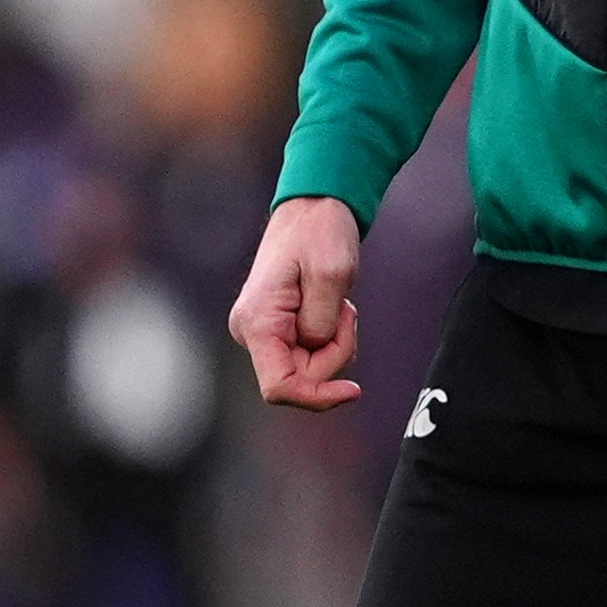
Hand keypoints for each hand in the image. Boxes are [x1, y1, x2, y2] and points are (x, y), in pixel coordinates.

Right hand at [229, 197, 367, 409]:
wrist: (314, 209)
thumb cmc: (320, 233)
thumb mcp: (332, 274)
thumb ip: (322, 322)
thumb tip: (313, 350)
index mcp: (257, 322)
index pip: (279, 388)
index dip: (317, 397)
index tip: (354, 389)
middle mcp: (252, 332)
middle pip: (301, 379)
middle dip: (335, 354)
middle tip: (347, 311)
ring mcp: (263, 332)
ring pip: (310, 368)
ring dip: (336, 342)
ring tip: (339, 302)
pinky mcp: (278, 330)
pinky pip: (312, 353)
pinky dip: (332, 338)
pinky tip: (333, 306)